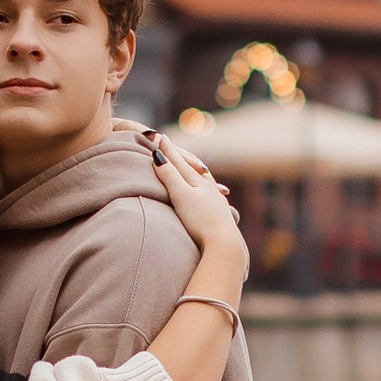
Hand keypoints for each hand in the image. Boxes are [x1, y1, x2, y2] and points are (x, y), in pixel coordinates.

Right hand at [145, 129, 248, 277]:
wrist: (223, 243)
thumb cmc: (199, 220)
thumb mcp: (181, 195)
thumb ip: (169, 176)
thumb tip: (157, 156)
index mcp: (197, 181)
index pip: (178, 162)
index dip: (167, 150)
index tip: (159, 137)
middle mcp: (208, 187)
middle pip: (192, 168)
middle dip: (181, 157)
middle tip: (171, 146)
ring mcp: (216, 201)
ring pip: (205, 181)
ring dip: (197, 171)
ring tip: (197, 166)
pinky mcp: (221, 215)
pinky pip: (214, 195)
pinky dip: (210, 189)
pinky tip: (215, 195)